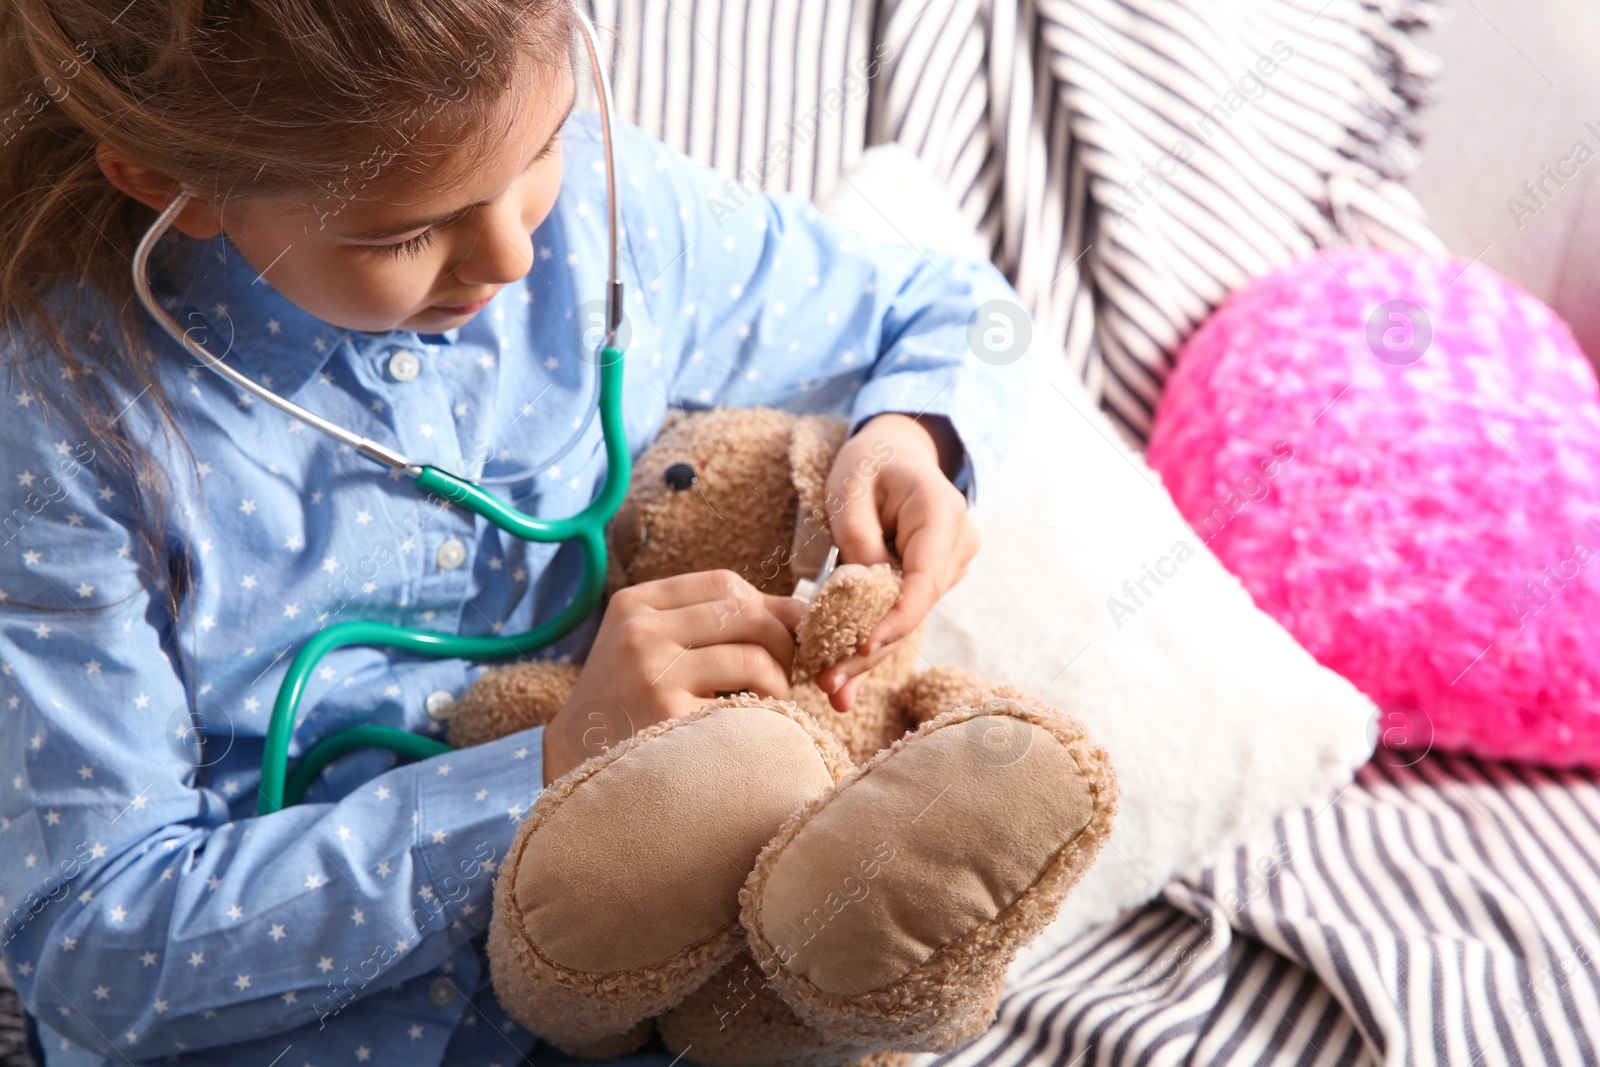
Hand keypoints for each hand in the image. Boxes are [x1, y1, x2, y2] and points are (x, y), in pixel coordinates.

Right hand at [542, 569, 803, 784]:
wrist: (577, 771)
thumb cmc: (628, 706)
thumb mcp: (648, 647)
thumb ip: (707, 622)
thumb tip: (798, 610)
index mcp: (634, 605)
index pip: (723, 583)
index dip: (766, 606)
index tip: (781, 634)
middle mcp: (640, 632)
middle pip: (744, 613)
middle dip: (782, 641)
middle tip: (787, 671)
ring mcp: (652, 674)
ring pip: (752, 656)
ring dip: (780, 680)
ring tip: (772, 701)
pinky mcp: (670, 719)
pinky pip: (746, 704)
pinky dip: (765, 712)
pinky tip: (754, 726)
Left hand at [816, 413, 977, 710]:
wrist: (897, 452)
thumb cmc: (871, 462)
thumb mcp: (851, 486)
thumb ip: (856, 534)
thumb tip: (860, 592)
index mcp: (942, 514)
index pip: (924, 580)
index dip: (895, 620)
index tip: (860, 648)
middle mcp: (957, 545)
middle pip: (914, 610)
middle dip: (872, 652)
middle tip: (829, 685)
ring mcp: (950, 566)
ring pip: (908, 620)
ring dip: (869, 656)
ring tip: (832, 691)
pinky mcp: (931, 581)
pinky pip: (902, 615)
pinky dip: (873, 643)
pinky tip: (847, 682)